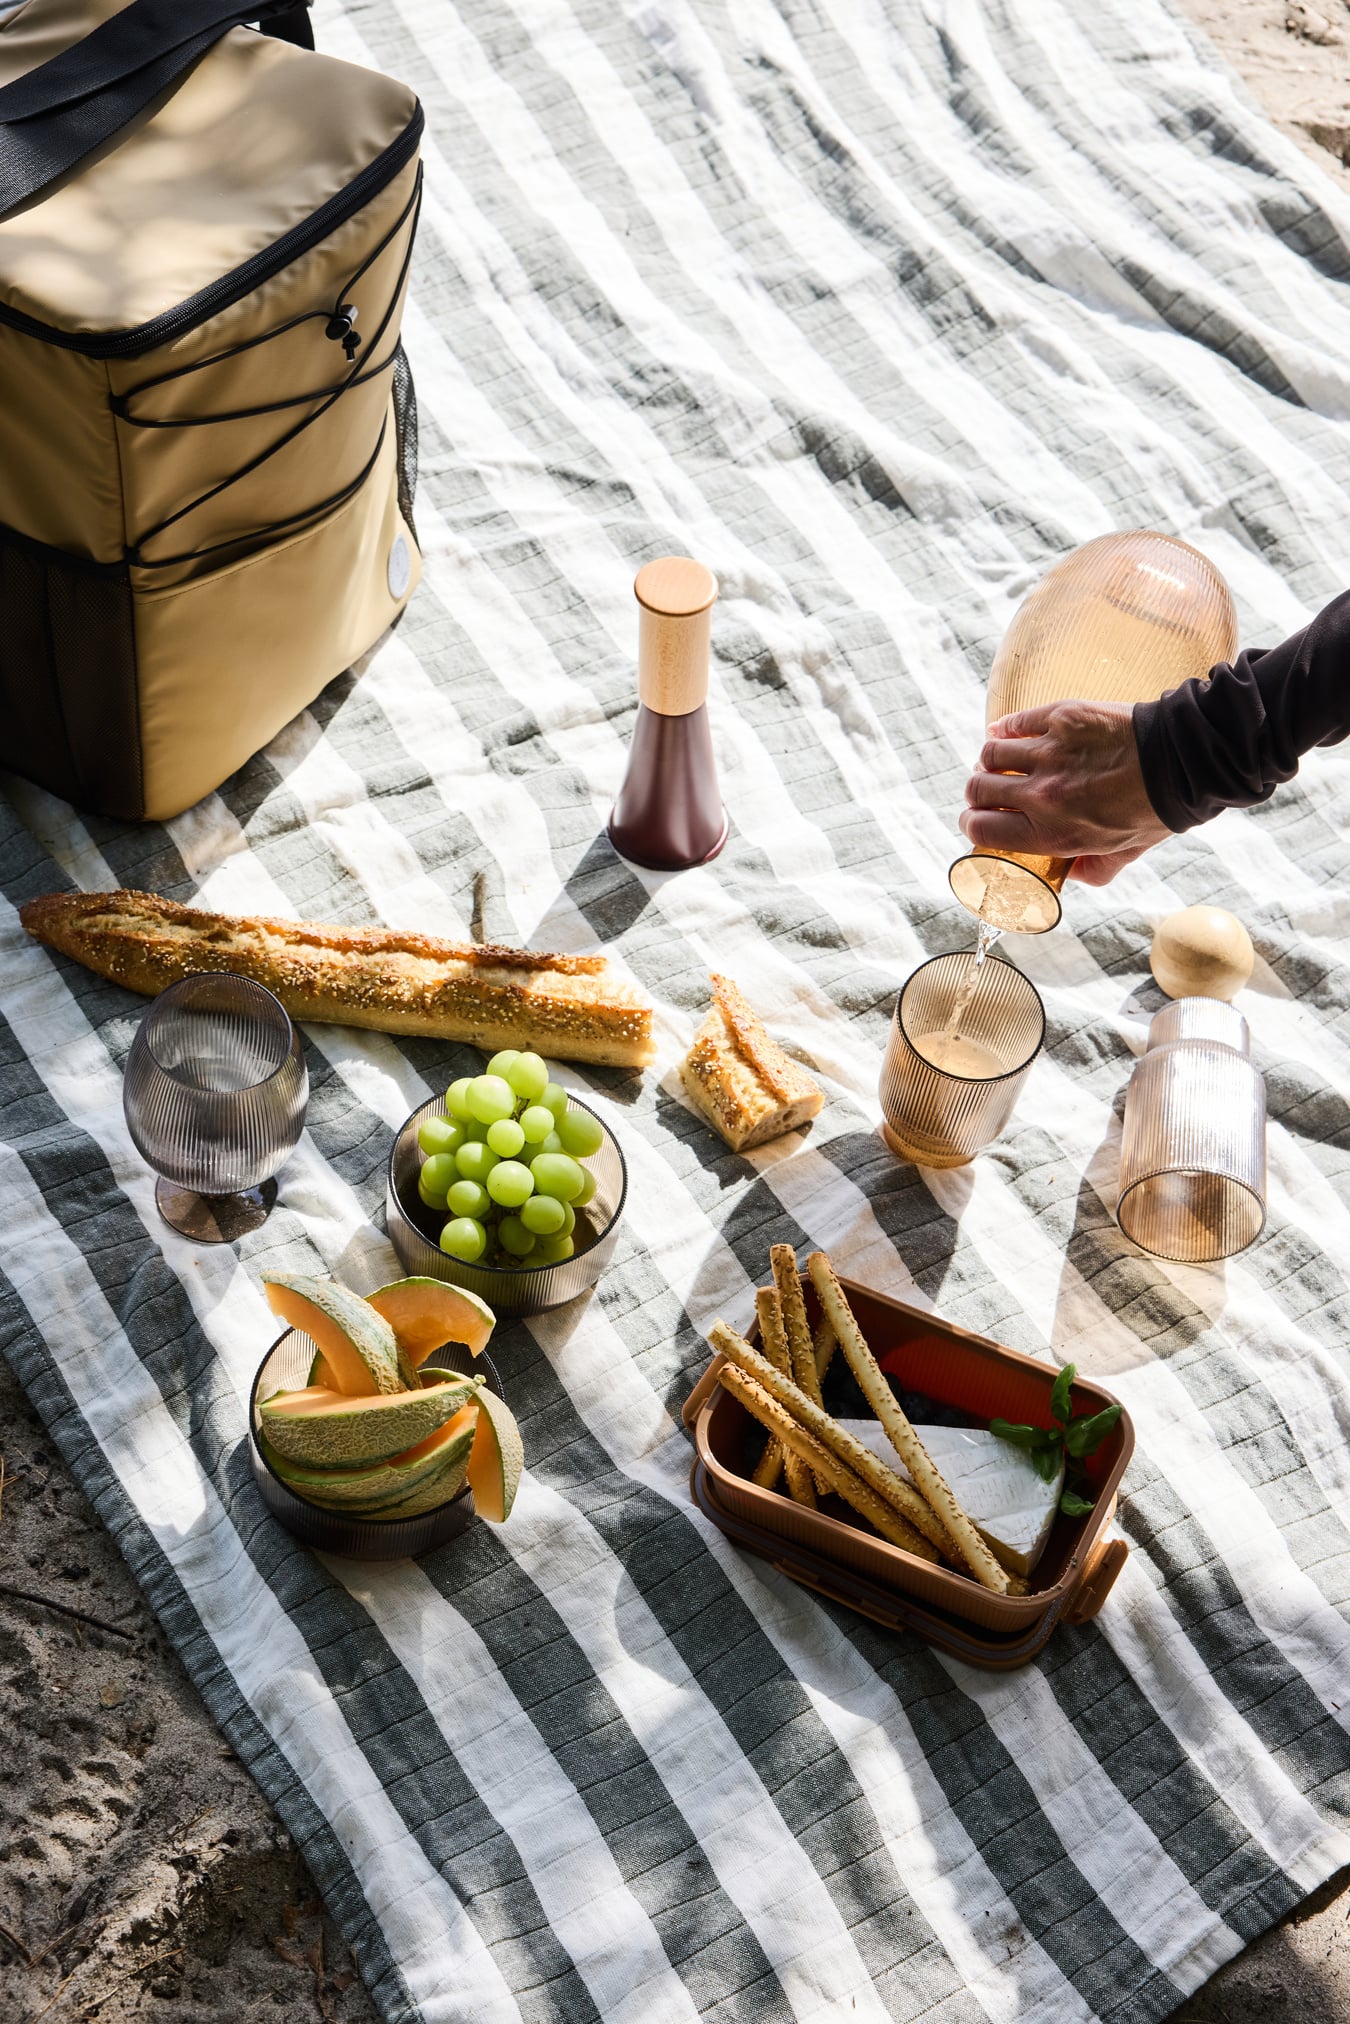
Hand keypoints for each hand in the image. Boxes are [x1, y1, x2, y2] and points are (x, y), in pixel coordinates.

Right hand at [959, 699, 1170, 885]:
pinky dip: (1004, 728)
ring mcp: (1048, 753)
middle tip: (983, 790)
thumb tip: (1076, 876)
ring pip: (991, 753)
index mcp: (1051, 833)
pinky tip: (1003, 732)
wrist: (1183, 761)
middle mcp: (1040, 794)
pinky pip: (1016, 722)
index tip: (974, 820)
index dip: (971, 824)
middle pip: (978, 789)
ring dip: (988, 760)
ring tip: (996, 761)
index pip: (983, 829)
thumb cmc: (1156, 809)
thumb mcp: (1124, 852)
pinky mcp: (1060, 718)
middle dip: (975, 792)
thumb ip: (1095, 869)